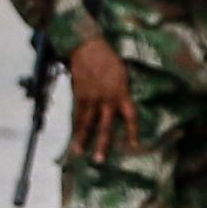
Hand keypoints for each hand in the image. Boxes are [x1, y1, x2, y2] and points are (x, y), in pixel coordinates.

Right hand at [64, 36, 138, 161]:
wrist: (87, 48)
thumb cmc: (109, 59)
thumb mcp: (122, 75)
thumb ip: (122, 92)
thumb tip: (121, 105)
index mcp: (122, 93)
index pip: (130, 116)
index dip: (132, 132)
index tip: (133, 145)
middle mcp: (107, 99)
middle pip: (105, 126)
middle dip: (102, 144)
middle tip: (99, 159)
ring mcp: (91, 99)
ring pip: (86, 123)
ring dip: (82, 139)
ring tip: (78, 153)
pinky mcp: (78, 96)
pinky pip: (77, 114)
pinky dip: (75, 126)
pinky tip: (73, 137)